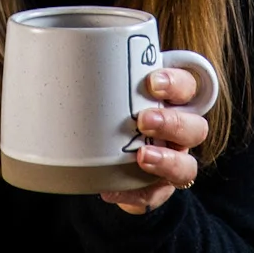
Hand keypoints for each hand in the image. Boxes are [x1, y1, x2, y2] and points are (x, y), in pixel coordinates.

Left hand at [99, 65, 207, 215]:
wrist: (110, 159)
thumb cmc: (113, 113)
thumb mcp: (112, 94)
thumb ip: (101, 79)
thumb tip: (57, 56)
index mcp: (172, 103)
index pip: (187, 87)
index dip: (176, 83)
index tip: (152, 81)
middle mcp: (180, 133)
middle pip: (196, 127)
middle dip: (173, 122)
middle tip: (144, 120)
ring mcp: (174, 163)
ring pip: (187, 166)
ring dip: (167, 161)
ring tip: (142, 157)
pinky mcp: (159, 189)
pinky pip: (154, 196)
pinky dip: (134, 195)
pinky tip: (110, 190)